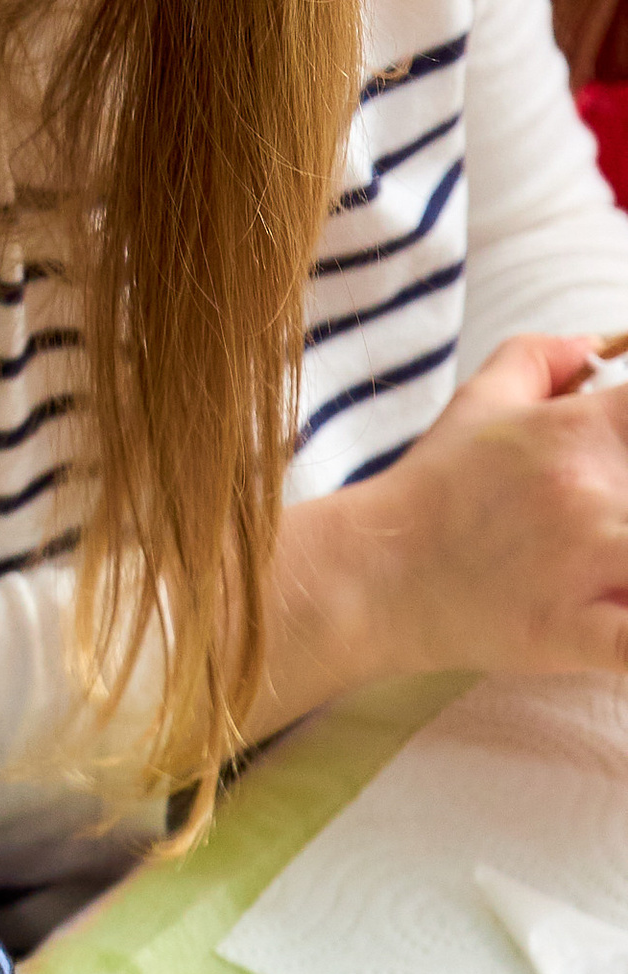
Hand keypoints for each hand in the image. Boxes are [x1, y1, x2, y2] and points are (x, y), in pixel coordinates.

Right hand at [339, 336, 627, 682]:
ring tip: (623, 560)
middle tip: (625, 506)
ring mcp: (585, 561)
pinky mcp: (573, 630)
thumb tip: (600, 342)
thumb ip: (544, 357)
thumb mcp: (479, 401)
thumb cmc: (433, 492)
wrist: (372, 575)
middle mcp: (590, 489)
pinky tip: (625, 607)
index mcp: (578, 429)